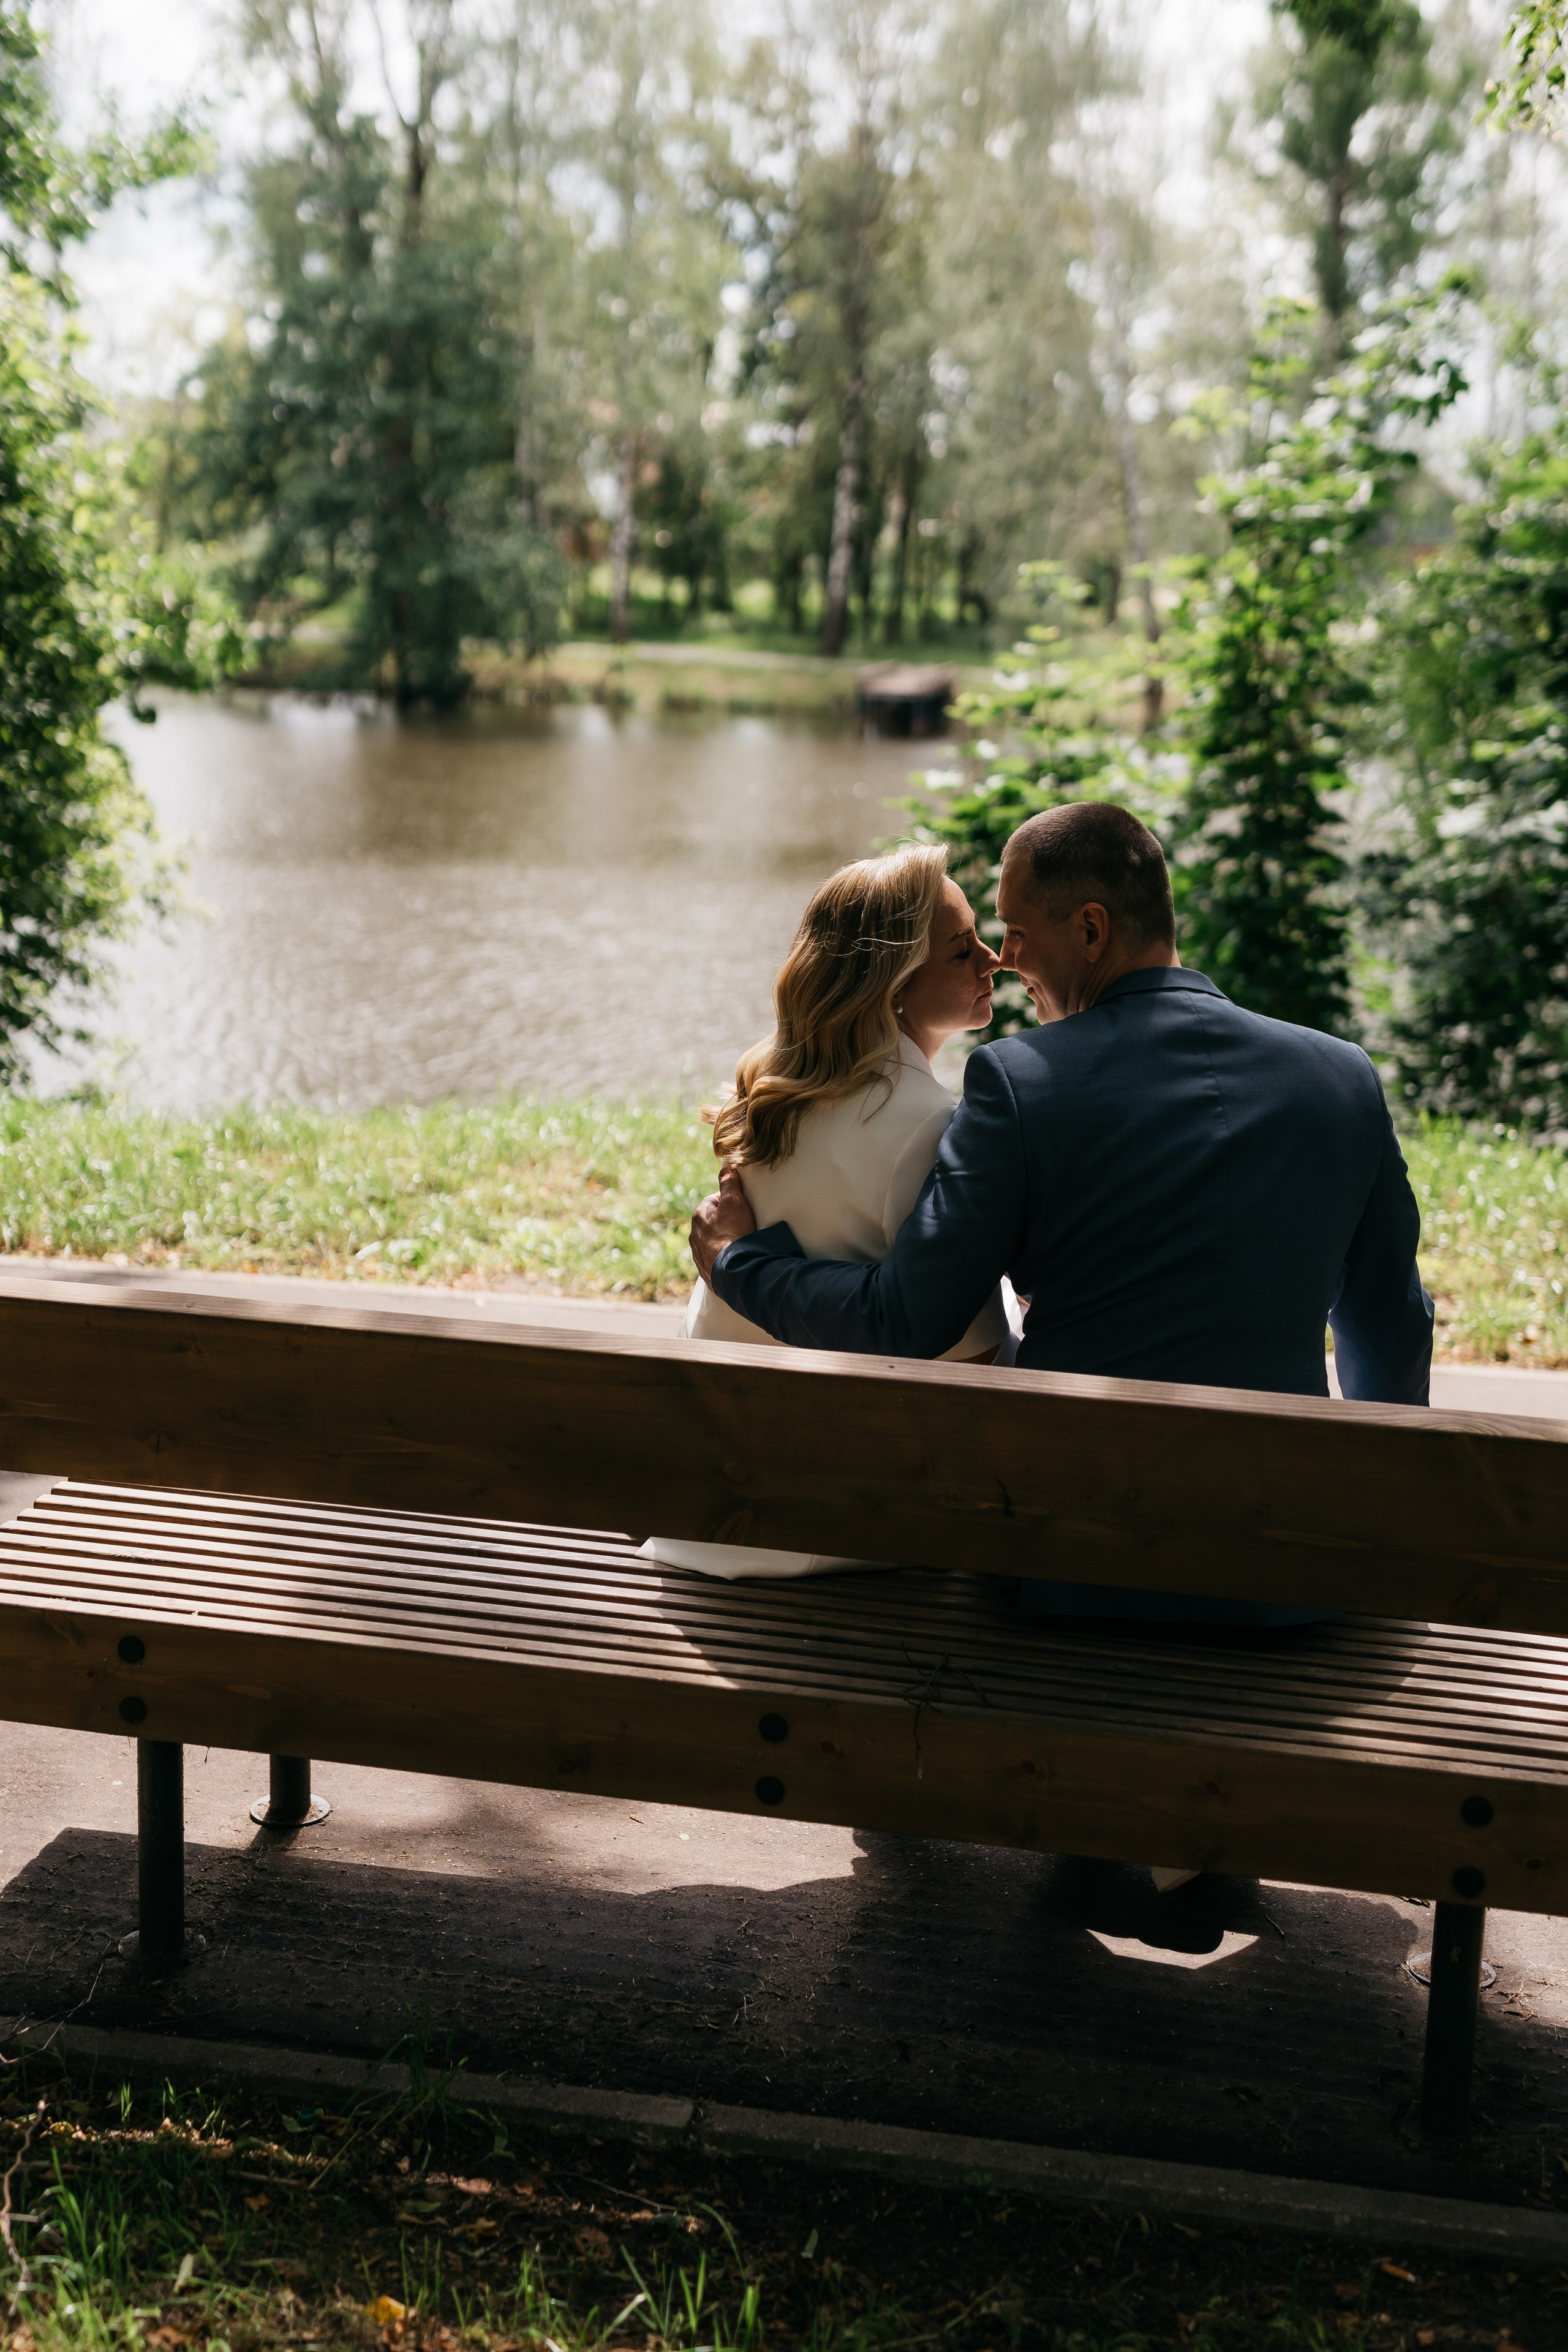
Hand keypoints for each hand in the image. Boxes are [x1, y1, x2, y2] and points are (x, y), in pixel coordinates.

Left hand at [690, 1165, 755, 1281]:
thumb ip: (729, 1183)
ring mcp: (699, 1253)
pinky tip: (735, 1258)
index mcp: (699, 1215)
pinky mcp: (706, 1269)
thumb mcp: (734, 1202)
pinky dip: (724, 1256)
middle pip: (714, 1221)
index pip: (715, 1201)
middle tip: (745, 1225)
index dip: (731, 1202)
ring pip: (713, 1240)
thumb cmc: (734, 1234)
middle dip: (727, 1222)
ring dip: (725, 1240)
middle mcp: (694, 1234)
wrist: (734, 1271)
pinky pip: (715, 1258)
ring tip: (741, 1243)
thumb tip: (726, 1165)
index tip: (743, 1207)